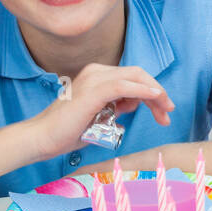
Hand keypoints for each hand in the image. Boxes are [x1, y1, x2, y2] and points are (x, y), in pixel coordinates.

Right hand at [31, 63, 173, 160]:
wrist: (42, 138)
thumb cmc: (67, 131)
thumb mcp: (100, 117)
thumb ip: (116, 107)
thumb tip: (133, 104)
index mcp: (97, 75)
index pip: (133, 77)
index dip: (152, 92)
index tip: (163, 112)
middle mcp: (96, 71)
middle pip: (138, 74)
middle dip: (158, 92)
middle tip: (169, 112)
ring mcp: (94, 79)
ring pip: (135, 76)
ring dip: (155, 93)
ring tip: (165, 111)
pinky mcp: (93, 90)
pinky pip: (124, 85)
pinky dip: (143, 90)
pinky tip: (156, 97)